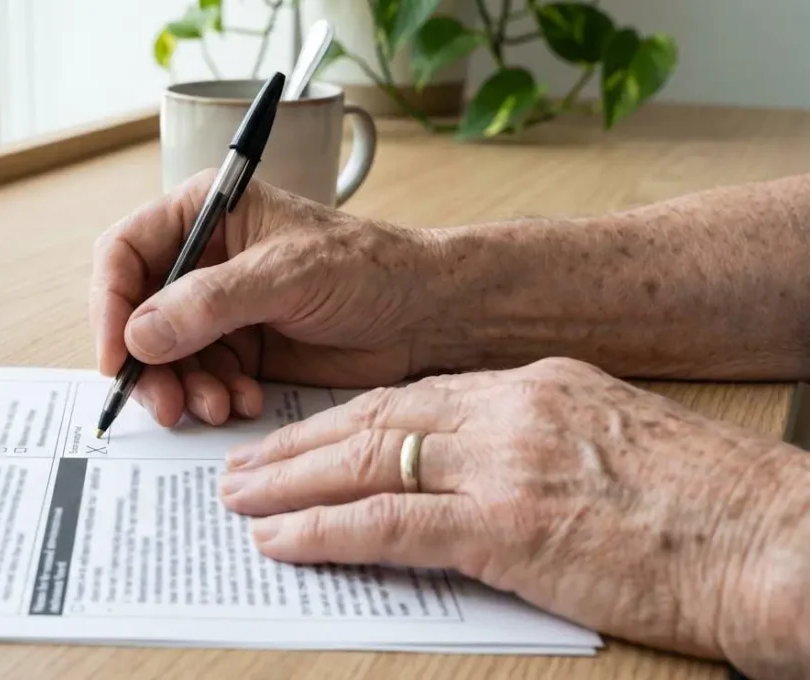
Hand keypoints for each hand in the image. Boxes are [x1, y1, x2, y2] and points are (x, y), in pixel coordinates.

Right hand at [90, 171, 440, 426]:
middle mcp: (203, 258)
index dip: (111, 305)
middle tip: (166, 404)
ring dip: (182, 388)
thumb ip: (210, 303)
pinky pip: (199, 379)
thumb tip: (139, 335)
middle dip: (147, 363)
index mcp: (205, 212)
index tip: (118, 356)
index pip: (124, 253)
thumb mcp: (286, 276)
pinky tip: (245, 403)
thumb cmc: (370, 268)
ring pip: (164, 355)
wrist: (426, 315)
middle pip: (136, 314)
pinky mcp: (240, 349)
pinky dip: (212, 397)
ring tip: (217, 408)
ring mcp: (218, 307)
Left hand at [219, 357, 809, 677]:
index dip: (342, 420)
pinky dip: (325, 530)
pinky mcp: (508, 527)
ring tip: (239, 499)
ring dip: (291, 484)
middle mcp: (510, 410)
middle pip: (373, 418)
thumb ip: (534, 444)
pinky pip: (390, 523)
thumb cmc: (708, 508)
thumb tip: (472, 472)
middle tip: (242, 465)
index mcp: (534, 386)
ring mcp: (505, 465)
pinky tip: (283, 539)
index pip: (411, 397)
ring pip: (367, 461)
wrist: (777, 541)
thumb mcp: (610, 445)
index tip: (299, 438)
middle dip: (297, 445)